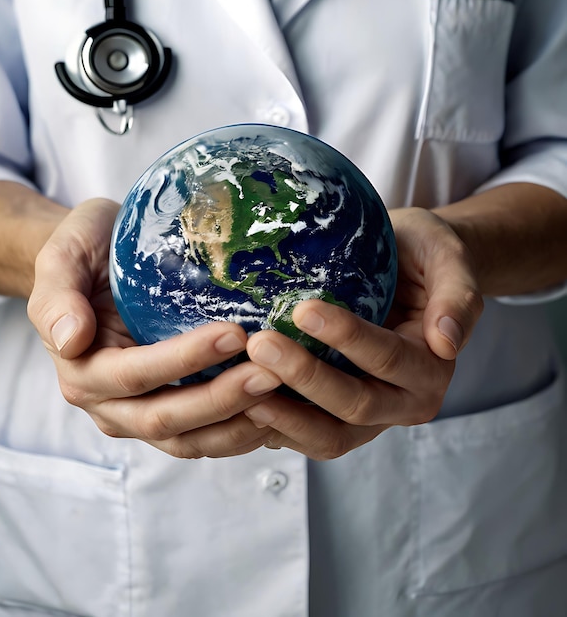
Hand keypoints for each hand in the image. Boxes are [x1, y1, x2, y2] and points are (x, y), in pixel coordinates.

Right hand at [27, 198, 282, 457]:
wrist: (98, 268)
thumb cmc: (86, 254)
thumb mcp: (62, 258)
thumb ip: (56, 297)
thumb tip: (69, 339)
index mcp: (83, 370)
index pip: (136, 375)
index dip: (184, 360)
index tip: (233, 333)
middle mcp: (109, 405)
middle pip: (166, 417)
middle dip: (221, 398)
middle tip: (272, 371)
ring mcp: (140, 416)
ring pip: (190, 439)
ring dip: (237, 421)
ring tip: (282, 391)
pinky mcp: (169, 416)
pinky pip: (204, 437)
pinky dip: (239, 431)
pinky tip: (275, 409)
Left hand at [243, 207, 483, 459]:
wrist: (405, 275)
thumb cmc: (422, 259)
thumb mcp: (448, 259)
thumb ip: (458, 296)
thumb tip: (448, 342)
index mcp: (431, 367)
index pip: (388, 357)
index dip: (348, 338)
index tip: (304, 310)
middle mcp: (402, 402)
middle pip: (354, 404)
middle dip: (306, 377)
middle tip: (259, 343)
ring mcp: (367, 418)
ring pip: (327, 435)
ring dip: (284, 412)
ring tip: (238, 381)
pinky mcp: (334, 420)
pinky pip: (303, 436)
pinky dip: (273, 427)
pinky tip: (237, 402)